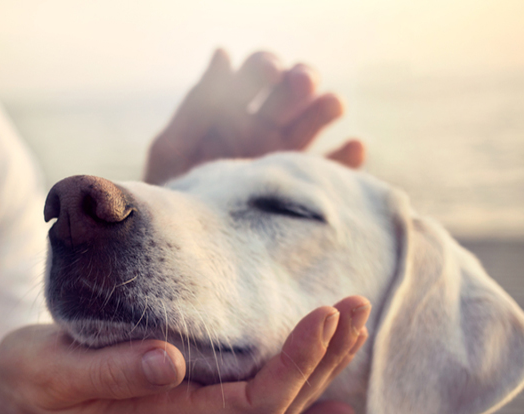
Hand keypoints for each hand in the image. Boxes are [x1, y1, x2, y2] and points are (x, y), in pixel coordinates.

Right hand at [0, 296, 369, 413]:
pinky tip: (334, 398)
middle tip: (354, 305)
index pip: (254, 404)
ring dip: (320, 368)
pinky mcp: (191, 400)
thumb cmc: (36, 381)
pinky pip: (259, 410)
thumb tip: (170, 360)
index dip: (295, 364)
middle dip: (323, 358)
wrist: (23, 398)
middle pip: (280, 406)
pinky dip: (302, 401)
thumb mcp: (58, 372)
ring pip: (277, 406)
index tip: (323, 315)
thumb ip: (112, 371)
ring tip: (353, 326)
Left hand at [144, 49, 364, 184]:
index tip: (269, 71)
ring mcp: (285, 158)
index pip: (257, 74)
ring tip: (330, 105)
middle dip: (300, 80)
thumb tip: (223, 53)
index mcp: (232, 112)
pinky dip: (348, 158)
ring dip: (326, 107)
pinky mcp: (303, 190)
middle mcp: (263, 129)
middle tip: (300, 83)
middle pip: (293, 92)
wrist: (186, 250)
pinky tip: (353, 147)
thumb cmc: (171, 198)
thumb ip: (197, 105)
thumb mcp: (173, 150)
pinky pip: (334, 171)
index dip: (265, 66)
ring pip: (316, 122)